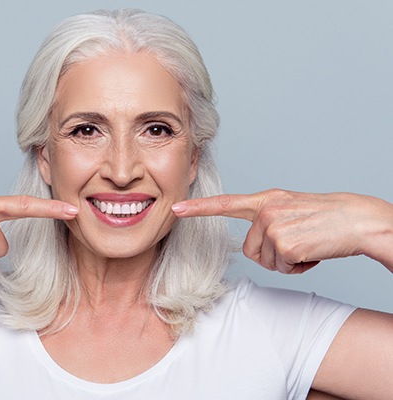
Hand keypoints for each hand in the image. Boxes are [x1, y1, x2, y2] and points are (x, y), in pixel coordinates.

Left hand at [172, 189, 392, 273]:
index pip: (226, 203)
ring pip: (265, 261)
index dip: (199, 209)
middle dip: (271, 255)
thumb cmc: (326, 217)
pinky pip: (282, 268)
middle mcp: (266, 210)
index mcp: (266, 200)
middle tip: (297, 243)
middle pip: (249, 250)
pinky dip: (298, 267)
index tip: (176, 209)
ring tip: (307, 245)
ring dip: (286, 261)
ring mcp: (273, 225)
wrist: (357, 219)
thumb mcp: (291, 209)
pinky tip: (312, 252)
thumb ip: (267, 219)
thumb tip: (252, 243)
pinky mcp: (284, 243)